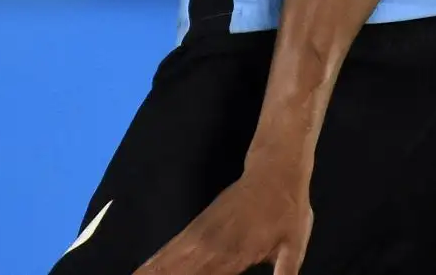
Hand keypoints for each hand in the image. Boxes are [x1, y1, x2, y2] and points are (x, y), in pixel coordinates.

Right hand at [135, 172, 311, 274]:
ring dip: (149, 272)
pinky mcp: (196, 226)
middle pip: (174, 273)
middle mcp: (209, 248)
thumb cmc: (288, 212)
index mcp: (231, 257)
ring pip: (166, 262)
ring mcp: (199, 235)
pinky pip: (169, 249)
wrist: (274, 170)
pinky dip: (153, 262)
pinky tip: (141, 271)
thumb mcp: (293, 248)